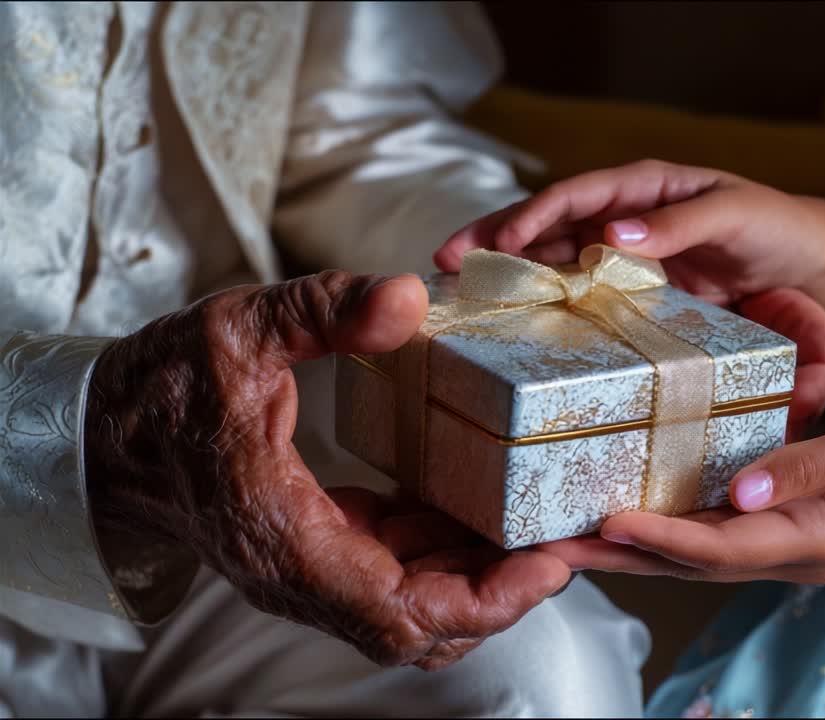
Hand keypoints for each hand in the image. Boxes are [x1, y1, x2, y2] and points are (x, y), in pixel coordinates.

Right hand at [85, 271, 570, 669]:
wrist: (107, 431)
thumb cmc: (163, 386)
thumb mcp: (239, 328)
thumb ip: (321, 311)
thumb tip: (407, 296)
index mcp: (284, 534)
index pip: (399, 612)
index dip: (483, 602)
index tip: (546, 567)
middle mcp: (298, 573)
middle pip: (418, 625)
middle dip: (498, 593)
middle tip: (560, 539)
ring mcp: (304, 570)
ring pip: (408, 607)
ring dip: (474, 574)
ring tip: (533, 522)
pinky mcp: (311, 551)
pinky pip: (389, 575)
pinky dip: (440, 553)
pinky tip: (472, 504)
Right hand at [436, 159, 824, 436]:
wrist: (813, 268)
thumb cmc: (779, 227)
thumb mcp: (737, 214)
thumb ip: (681, 223)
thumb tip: (614, 234)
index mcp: (648, 190)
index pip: (579, 195)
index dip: (536, 215)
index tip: (502, 241)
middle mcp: (627, 222)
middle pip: (550, 226)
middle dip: (496, 240)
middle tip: (445, 261)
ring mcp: (627, 261)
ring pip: (554, 262)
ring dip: (509, 276)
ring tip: (459, 295)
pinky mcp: (636, 297)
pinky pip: (581, 298)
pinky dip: (544, 306)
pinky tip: (511, 324)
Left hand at [542, 388, 824, 583]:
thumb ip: (806, 467)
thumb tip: (737, 489)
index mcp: (816, 539)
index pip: (719, 547)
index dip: (657, 538)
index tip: (601, 523)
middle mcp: (796, 550)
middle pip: (692, 561)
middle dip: (622, 555)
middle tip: (552, 546)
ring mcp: (796, 540)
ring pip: (699, 548)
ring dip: (636, 543)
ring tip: (573, 531)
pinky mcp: (797, 518)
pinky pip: (723, 527)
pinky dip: (675, 521)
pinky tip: (640, 502)